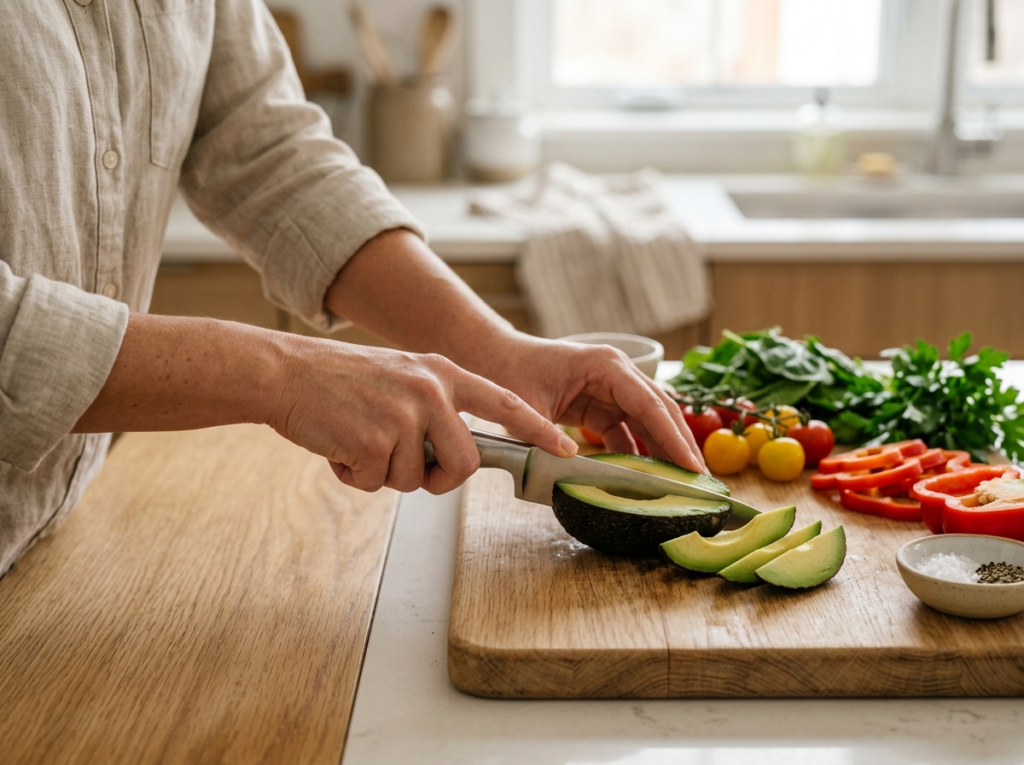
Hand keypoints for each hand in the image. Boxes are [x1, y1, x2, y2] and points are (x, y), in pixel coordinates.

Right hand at [268, 339, 578, 493]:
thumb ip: (435, 408)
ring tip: (357, 439)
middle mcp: (430, 391)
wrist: (284, 372)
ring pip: (416, 480)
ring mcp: (404, 416)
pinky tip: (338, 446)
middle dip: (438, 479)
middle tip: (400, 465)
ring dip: (384, 474)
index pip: (505, 404)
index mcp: (441, 372)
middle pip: (465, 465)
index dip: (538, 430)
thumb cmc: (340, 381)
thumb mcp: (401, 377)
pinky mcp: (373, 441)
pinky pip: (376, 483)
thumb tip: (455, 459)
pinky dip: (354, 476)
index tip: (567, 448)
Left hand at [486, 337, 706, 472]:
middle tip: (699, 481)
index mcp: (606, 366)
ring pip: (648, 422)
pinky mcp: (602, 402)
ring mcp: (612, 387)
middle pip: (659, 411)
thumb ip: (546, 436)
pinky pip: (628, 429)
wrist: (495, 358)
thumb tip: (571, 464)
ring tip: (680, 483)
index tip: (692, 466)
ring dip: (662, 450)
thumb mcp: (525, 408)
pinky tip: (647, 477)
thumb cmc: (510, 373)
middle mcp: (617, 372)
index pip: (649, 405)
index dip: (673, 438)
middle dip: (679, 445)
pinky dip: (638, 451)